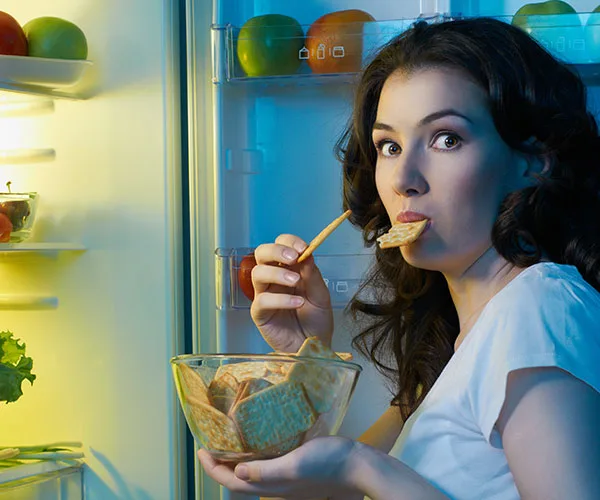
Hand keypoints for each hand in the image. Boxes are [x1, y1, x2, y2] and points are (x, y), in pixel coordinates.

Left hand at [197, 437, 361, 498]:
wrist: (358, 467)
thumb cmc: (328, 464)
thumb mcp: (294, 465)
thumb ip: (266, 471)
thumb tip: (236, 472)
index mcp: (272, 486)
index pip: (232, 482)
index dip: (213, 468)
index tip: (201, 450)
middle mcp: (276, 487)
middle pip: (239, 481)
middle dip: (221, 465)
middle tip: (212, 444)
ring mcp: (287, 480)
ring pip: (253, 474)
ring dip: (237, 461)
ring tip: (230, 442)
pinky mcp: (297, 471)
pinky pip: (268, 467)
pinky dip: (256, 457)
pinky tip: (261, 442)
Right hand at [251, 234, 332, 352]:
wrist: (315, 347)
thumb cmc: (317, 321)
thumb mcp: (321, 295)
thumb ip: (312, 275)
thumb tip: (306, 253)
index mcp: (289, 269)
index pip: (281, 245)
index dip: (288, 242)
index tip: (303, 248)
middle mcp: (274, 278)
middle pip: (261, 253)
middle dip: (275, 251)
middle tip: (293, 258)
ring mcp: (265, 294)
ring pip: (257, 273)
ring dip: (277, 273)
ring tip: (295, 282)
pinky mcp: (260, 313)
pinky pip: (262, 300)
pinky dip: (280, 299)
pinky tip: (296, 303)